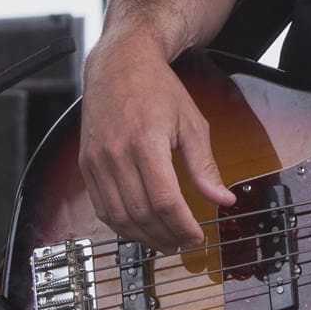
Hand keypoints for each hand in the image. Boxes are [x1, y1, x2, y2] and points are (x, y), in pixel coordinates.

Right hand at [78, 34, 236, 252]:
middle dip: (165, 236)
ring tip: (165, 242)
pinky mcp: (86, 165)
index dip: (182, 226)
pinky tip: (140, 228)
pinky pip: (101, 207)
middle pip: (141, 213)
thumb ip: (205, 165)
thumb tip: (224, 199)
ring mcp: (97, 162)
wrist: (120, 65)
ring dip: (143, 237)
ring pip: (118, 217)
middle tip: (184, 244)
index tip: (197, 237)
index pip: (165, 201)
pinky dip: (121, 224)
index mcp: (146, 143)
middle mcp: (116, 155)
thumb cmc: (158, 89)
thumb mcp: (191, 123)